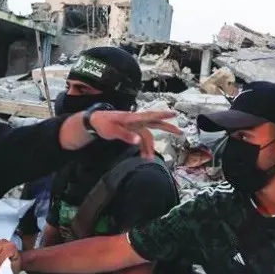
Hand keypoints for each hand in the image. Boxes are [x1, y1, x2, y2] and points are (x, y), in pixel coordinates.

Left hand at [61, 109, 180, 150]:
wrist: (94, 122)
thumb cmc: (102, 124)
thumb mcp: (112, 131)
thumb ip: (125, 135)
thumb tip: (138, 141)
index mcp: (133, 118)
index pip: (150, 116)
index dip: (163, 115)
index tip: (174, 114)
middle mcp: (136, 120)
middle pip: (155, 123)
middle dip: (168, 128)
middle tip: (180, 132)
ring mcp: (134, 125)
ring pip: (148, 135)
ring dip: (150, 147)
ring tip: (149, 159)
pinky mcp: (131, 130)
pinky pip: (141, 138)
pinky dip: (143, 147)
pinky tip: (144, 155)